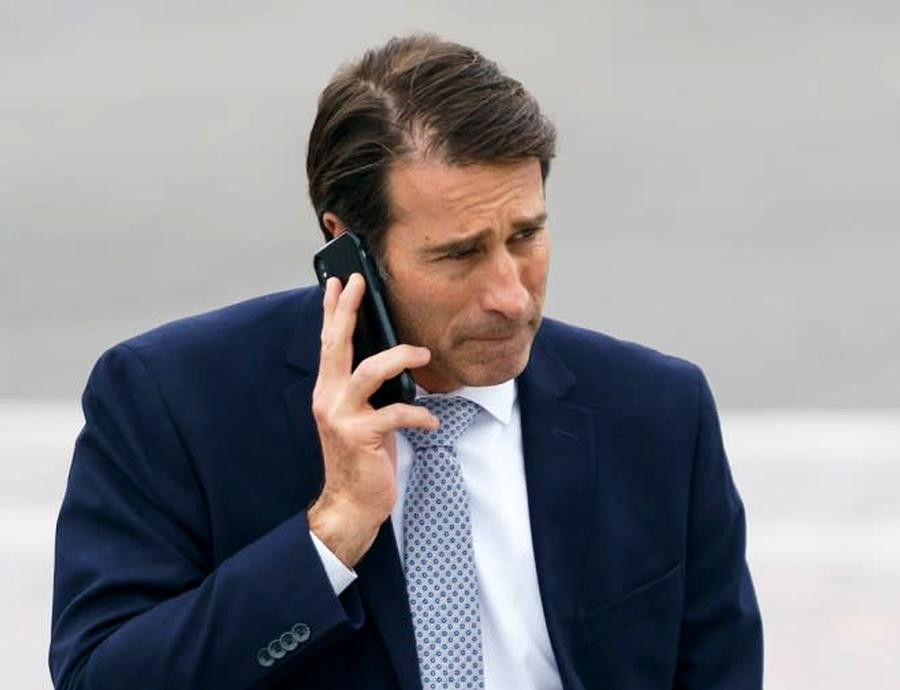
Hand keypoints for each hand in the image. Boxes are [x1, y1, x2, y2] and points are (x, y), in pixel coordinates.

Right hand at [307, 273, 438, 567]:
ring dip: (399, 357)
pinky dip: (418, 415)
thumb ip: (366, 389)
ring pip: (369, 371)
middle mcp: (328, 398)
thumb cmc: (361, 458)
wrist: (351, 503)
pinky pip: (395, 413)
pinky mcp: (360, 436)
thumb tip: (391, 360)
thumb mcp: (360, 417)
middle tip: (357, 283)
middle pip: (337, 344)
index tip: (337, 282)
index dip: (332, 311)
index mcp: (328, 391)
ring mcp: (341, 416)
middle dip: (347, 310)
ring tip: (422, 353)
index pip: (329, 343)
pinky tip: (431, 421)